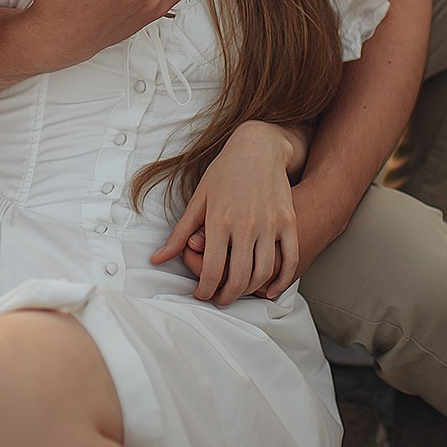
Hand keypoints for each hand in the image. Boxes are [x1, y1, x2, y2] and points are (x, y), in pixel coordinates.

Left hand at [150, 121, 308, 303]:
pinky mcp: (288, 221)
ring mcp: (270, 223)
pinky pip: (289, 259)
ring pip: (263, 272)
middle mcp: (246, 224)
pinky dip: (282, 280)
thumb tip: (157, 258)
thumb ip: (180, 233)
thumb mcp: (199, 199)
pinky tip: (271, 289)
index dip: (205, 290)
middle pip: (238, 277)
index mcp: (219, 220)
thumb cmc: (224, 172)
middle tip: (220, 299)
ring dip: (250, 291)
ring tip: (240, 293)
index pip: (212, 270)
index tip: (202, 294)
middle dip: (227, 296)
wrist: (259, 147)